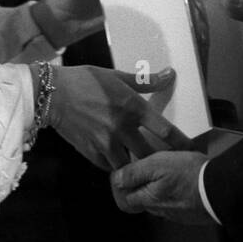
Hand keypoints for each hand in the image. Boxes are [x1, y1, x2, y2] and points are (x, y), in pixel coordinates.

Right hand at [48, 65, 190, 170]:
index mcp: (131, 107)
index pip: (164, 129)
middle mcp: (122, 128)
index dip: (180, 141)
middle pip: (150, 154)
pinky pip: (110, 166)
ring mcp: (106, 144)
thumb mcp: (116, 76)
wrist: (52, 94)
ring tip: (143, 167)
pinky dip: (117, 165)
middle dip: (160, 160)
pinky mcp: (92, 153)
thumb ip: (145, 81)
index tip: (190, 148)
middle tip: (168, 164)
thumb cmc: (85, 81)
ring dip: (137, 165)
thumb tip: (170, 74)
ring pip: (130, 165)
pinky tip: (119, 161)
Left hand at [111, 151, 213, 225]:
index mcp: (148, 199)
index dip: (121, 185)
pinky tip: (181, 178)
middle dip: (140, 185)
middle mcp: (159, 210)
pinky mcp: (189, 211)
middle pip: (140, 200)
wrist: (220, 187)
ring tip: (166, 169)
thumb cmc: (191, 175)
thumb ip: (134, 173)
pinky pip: (174, 202)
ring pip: (158, 201)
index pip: (123, 199)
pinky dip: (173, 191)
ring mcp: (175, 213)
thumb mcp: (157, 164)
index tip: (125, 171)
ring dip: (158, 187)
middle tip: (146, 168)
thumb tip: (116, 178)